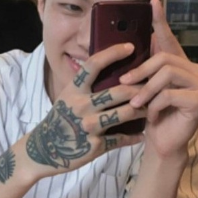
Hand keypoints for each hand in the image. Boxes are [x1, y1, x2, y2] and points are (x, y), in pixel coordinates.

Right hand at [26, 44, 144, 178]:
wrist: (45, 149)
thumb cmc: (60, 119)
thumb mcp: (67, 97)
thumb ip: (85, 86)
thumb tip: (109, 69)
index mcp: (74, 90)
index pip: (94, 64)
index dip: (113, 53)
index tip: (130, 47)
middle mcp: (82, 106)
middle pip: (120, 91)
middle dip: (141, 88)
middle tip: (152, 86)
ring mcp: (89, 126)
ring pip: (126, 114)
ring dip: (143, 111)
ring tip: (152, 108)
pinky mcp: (95, 146)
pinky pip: (121, 139)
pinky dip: (134, 137)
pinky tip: (141, 134)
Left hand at [119, 0, 197, 157]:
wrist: (160, 142)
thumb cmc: (148, 114)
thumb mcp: (139, 89)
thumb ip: (139, 70)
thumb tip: (122, 47)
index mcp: (177, 64)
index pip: (168, 38)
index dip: (160, 20)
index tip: (152, 1)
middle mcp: (194, 69)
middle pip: (164, 57)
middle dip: (140, 71)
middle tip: (124, 84)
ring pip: (167, 73)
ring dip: (146, 90)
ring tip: (136, 104)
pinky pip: (171, 94)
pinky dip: (156, 105)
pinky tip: (152, 115)